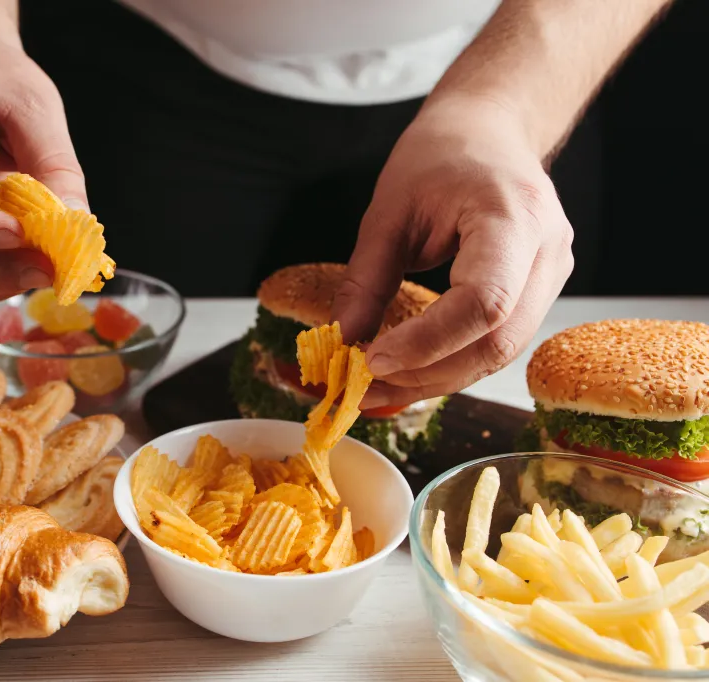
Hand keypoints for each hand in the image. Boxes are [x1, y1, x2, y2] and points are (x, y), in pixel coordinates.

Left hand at [331, 97, 573, 406]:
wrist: (489, 131)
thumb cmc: (441, 156)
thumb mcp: (388, 210)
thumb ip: (367, 279)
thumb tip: (343, 339)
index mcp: (512, 217)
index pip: (482, 302)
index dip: (427, 343)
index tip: (371, 360)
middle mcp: (547, 250)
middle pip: (498, 341)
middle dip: (428, 374)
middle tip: (366, 388)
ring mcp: (553, 273)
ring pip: (501, 352)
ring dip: (439, 378)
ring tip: (380, 387)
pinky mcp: (541, 291)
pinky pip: (500, 342)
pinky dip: (454, 362)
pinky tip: (412, 371)